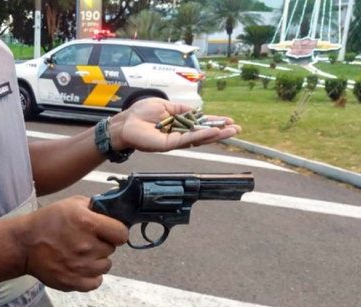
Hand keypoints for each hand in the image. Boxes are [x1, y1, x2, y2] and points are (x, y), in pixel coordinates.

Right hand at [19, 196, 127, 291]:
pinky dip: (91, 276)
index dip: (116, 231)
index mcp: (87, 223)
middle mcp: (87, 246)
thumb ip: (95, 206)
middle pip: (112, 249)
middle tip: (86, 240)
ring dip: (97, 260)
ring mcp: (81, 267)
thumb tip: (114, 210)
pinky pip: (96, 282)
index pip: (122, 233)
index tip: (109, 231)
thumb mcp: (71, 204)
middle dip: (103, 244)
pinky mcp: (74, 282)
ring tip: (81, 253)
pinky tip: (80, 267)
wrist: (24, 244)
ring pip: (106, 266)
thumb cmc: (47, 221)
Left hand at [109, 98, 240, 152]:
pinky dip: (201, 135)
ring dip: (215, 134)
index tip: (229, 121)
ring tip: (230, 131)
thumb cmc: (140, 114)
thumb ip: (181, 110)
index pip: (200, 124)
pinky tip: (213, 132)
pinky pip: (187, 139)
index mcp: (178, 124)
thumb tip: (197, 109)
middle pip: (203, 134)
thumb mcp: (166, 106)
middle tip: (237, 129)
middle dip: (220, 132)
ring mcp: (175, 140)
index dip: (214, 122)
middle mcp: (179, 134)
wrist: (125, 123)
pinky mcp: (169, 144)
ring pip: (199, 138)